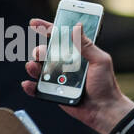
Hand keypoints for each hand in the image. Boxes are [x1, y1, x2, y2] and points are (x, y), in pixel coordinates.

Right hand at [21, 18, 133, 133]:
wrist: (104, 109)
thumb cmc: (105, 85)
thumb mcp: (100, 61)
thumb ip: (87, 45)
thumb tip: (77, 26)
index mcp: (76, 54)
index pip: (59, 38)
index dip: (46, 29)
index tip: (34, 23)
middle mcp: (65, 64)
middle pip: (45, 53)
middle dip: (39, 50)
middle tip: (40, 53)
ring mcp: (58, 78)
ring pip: (39, 69)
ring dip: (33, 66)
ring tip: (33, 66)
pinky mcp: (54, 92)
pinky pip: (38, 89)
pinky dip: (30, 86)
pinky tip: (28, 84)